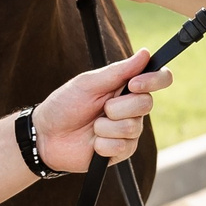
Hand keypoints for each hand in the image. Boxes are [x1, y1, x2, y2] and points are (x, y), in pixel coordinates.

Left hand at [32, 47, 172, 171]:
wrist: (46, 136)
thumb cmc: (65, 105)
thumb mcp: (89, 83)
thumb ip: (118, 71)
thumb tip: (144, 53)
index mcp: (127, 87)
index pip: (158, 79)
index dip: (154, 80)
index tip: (134, 84)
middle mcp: (132, 109)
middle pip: (146, 104)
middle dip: (118, 107)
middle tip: (100, 109)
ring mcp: (128, 131)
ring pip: (132, 127)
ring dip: (105, 127)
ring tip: (92, 126)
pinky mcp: (121, 151)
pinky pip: (122, 146)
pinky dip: (102, 144)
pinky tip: (92, 143)